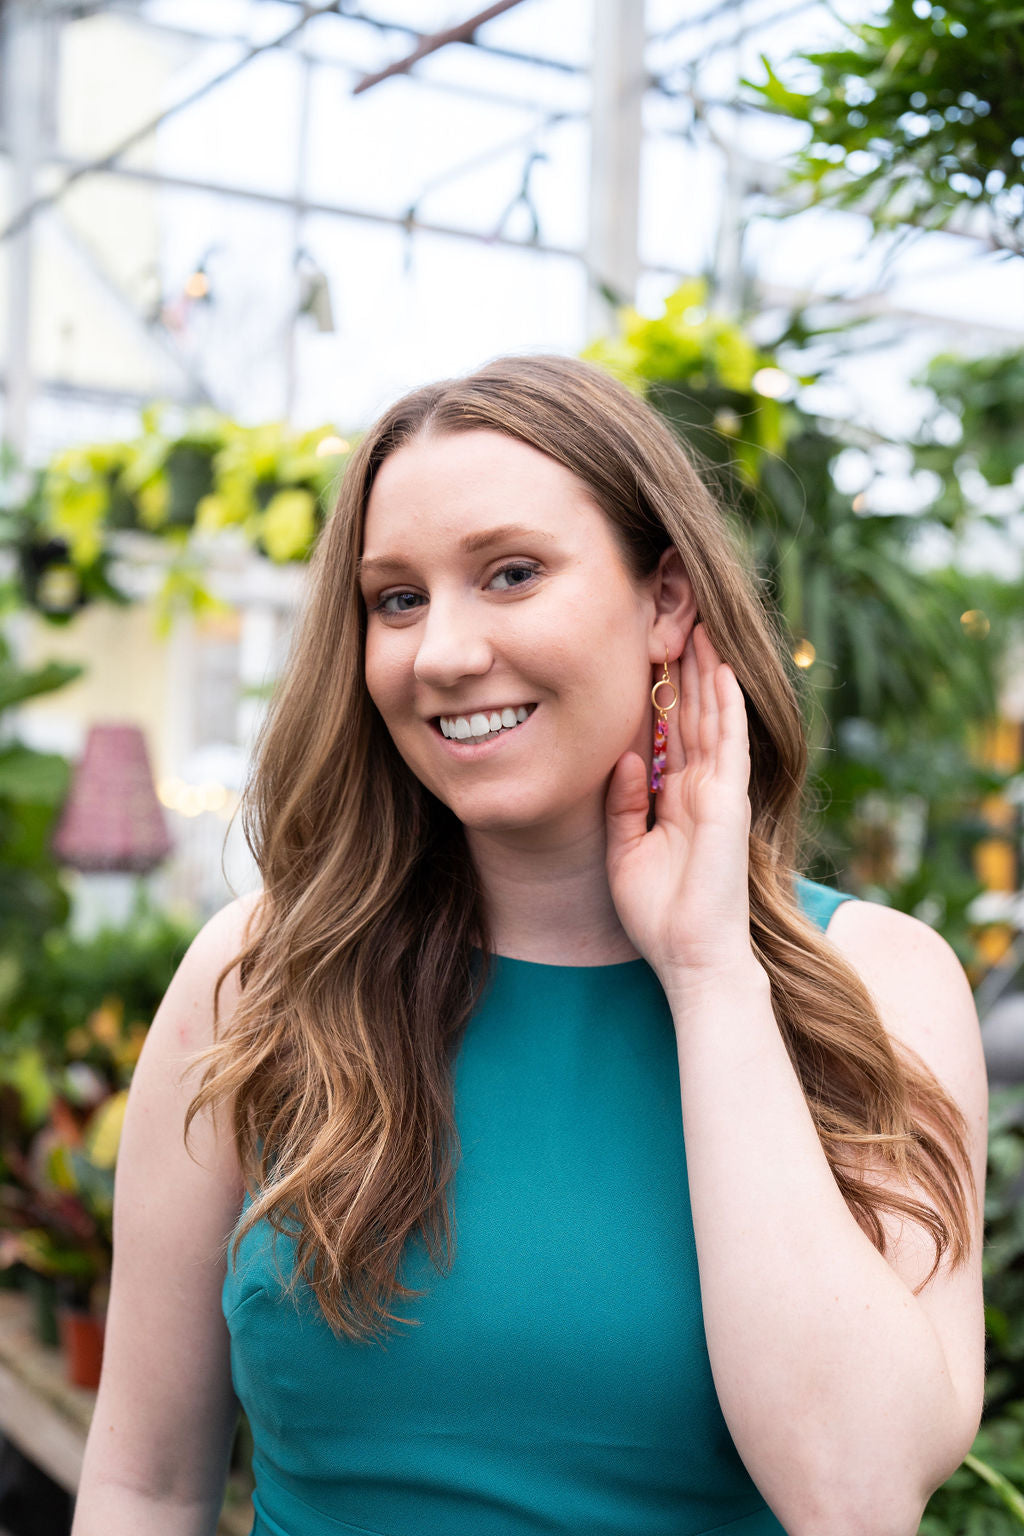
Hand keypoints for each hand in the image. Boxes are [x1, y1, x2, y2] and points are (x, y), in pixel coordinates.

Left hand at [605, 623, 759, 991]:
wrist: (691, 956)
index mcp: (677, 799)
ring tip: (701, 626)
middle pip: (692, 715)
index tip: (652, 653)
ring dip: (708, 673)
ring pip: (712, 717)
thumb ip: (624, 802)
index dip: (663, 694)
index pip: (670, 734)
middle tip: (680, 619)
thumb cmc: (659, 915)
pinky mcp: (728, 801)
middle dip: (686, 668)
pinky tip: (721, 671)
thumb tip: (623, 756)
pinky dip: (725, 706)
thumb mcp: (625, 850)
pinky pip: (727, 743)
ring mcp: (719, 791)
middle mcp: (701, 788)